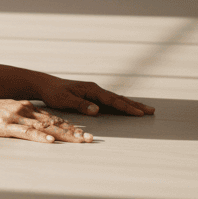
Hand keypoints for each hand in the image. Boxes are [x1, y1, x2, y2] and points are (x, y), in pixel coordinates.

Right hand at [0, 96, 92, 142]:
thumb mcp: (9, 111)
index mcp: (26, 107)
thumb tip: (40, 127)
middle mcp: (25, 110)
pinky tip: (50, 141)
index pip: (53, 118)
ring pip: (44, 127)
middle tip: (91, 139)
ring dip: (64, 135)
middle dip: (74, 132)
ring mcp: (16, 117)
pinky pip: (25, 132)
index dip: (70, 126)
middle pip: (54, 123)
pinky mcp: (6, 126)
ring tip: (79, 140)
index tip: (85, 134)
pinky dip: (39, 137)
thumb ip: (24, 117)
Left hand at [34, 76, 155, 117]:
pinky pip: (110, 101)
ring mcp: (94, 92)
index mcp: (91, 90)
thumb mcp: (65, 100)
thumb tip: (97, 110)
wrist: (45, 85)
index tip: (139, 113)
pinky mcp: (92, 96)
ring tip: (145, 110)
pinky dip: (121, 105)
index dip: (126, 107)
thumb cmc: (53, 93)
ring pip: (116, 99)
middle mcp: (95, 90)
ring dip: (131, 105)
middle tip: (152, 111)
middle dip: (135, 105)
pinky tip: (127, 108)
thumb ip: (81, 105)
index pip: (112, 100)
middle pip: (119, 98)